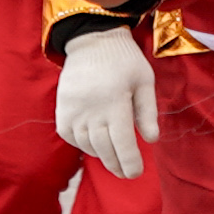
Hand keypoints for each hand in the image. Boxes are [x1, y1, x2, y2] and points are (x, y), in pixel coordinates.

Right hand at [53, 21, 160, 180]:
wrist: (92, 40)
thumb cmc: (124, 60)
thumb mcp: (144, 80)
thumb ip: (148, 111)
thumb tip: (152, 140)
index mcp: (115, 102)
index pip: (123, 144)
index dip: (130, 163)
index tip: (136, 173)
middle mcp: (92, 110)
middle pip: (105, 149)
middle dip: (117, 165)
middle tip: (126, 173)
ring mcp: (74, 111)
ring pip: (87, 145)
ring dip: (101, 155)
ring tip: (113, 158)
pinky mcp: (62, 110)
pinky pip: (71, 137)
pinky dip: (82, 144)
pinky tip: (94, 143)